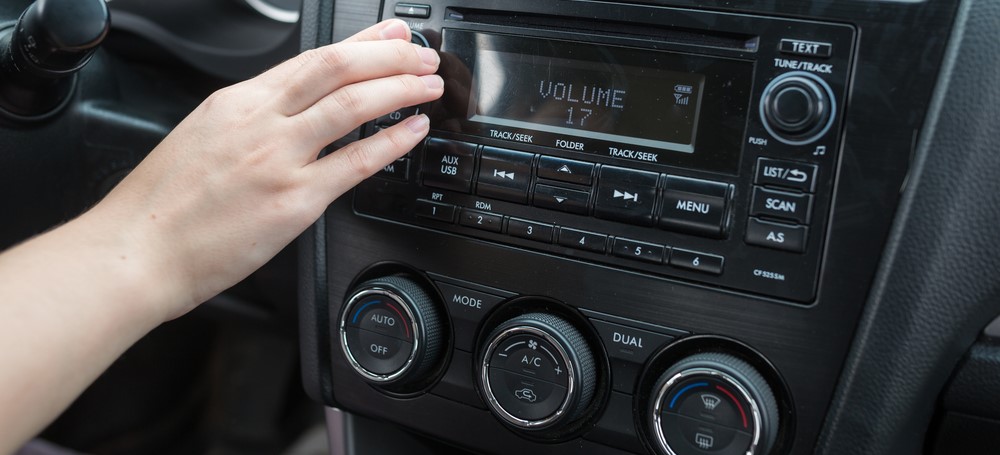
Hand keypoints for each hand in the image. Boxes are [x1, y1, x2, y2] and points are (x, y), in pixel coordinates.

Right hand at [89, 19, 442, 318]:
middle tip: (422, 54)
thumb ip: (249, 119)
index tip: (391, 34)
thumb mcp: (202, 136)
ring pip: (353, 104)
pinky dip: (392, 141)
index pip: (311, 59)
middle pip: (338, 68)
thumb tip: (291, 108)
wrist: (137, 250)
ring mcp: (279, 159)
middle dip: (390, 55)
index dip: (361, 43)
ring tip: (428, 85)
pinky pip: (356, 162)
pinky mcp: (294, 201)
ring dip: (400, 88)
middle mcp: (261, 122)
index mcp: (237, 102)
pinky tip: (414, 130)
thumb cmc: (161, 204)